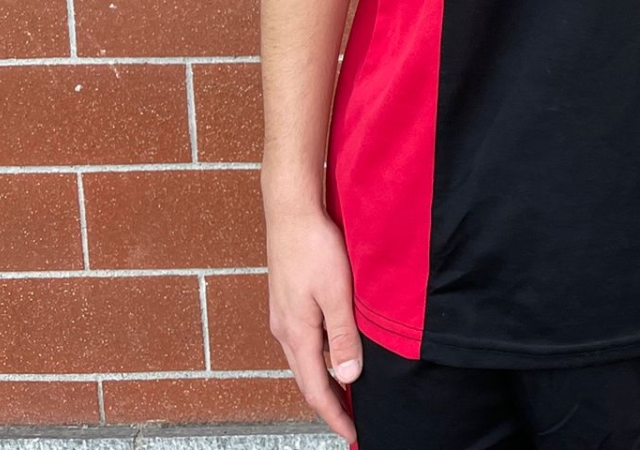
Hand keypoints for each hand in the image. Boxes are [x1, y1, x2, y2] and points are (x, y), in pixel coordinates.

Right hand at [266, 204, 361, 441]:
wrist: (291, 212)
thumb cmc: (315, 248)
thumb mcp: (337, 294)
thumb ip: (344, 336)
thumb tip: (349, 379)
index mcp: (297, 334)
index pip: (316, 388)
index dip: (334, 415)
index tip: (352, 435)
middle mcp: (285, 330)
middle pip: (308, 378)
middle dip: (330, 403)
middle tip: (354, 419)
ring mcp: (284, 316)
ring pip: (306, 359)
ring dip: (325, 379)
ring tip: (350, 391)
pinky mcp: (288, 301)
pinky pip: (306, 339)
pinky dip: (322, 355)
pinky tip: (337, 350)